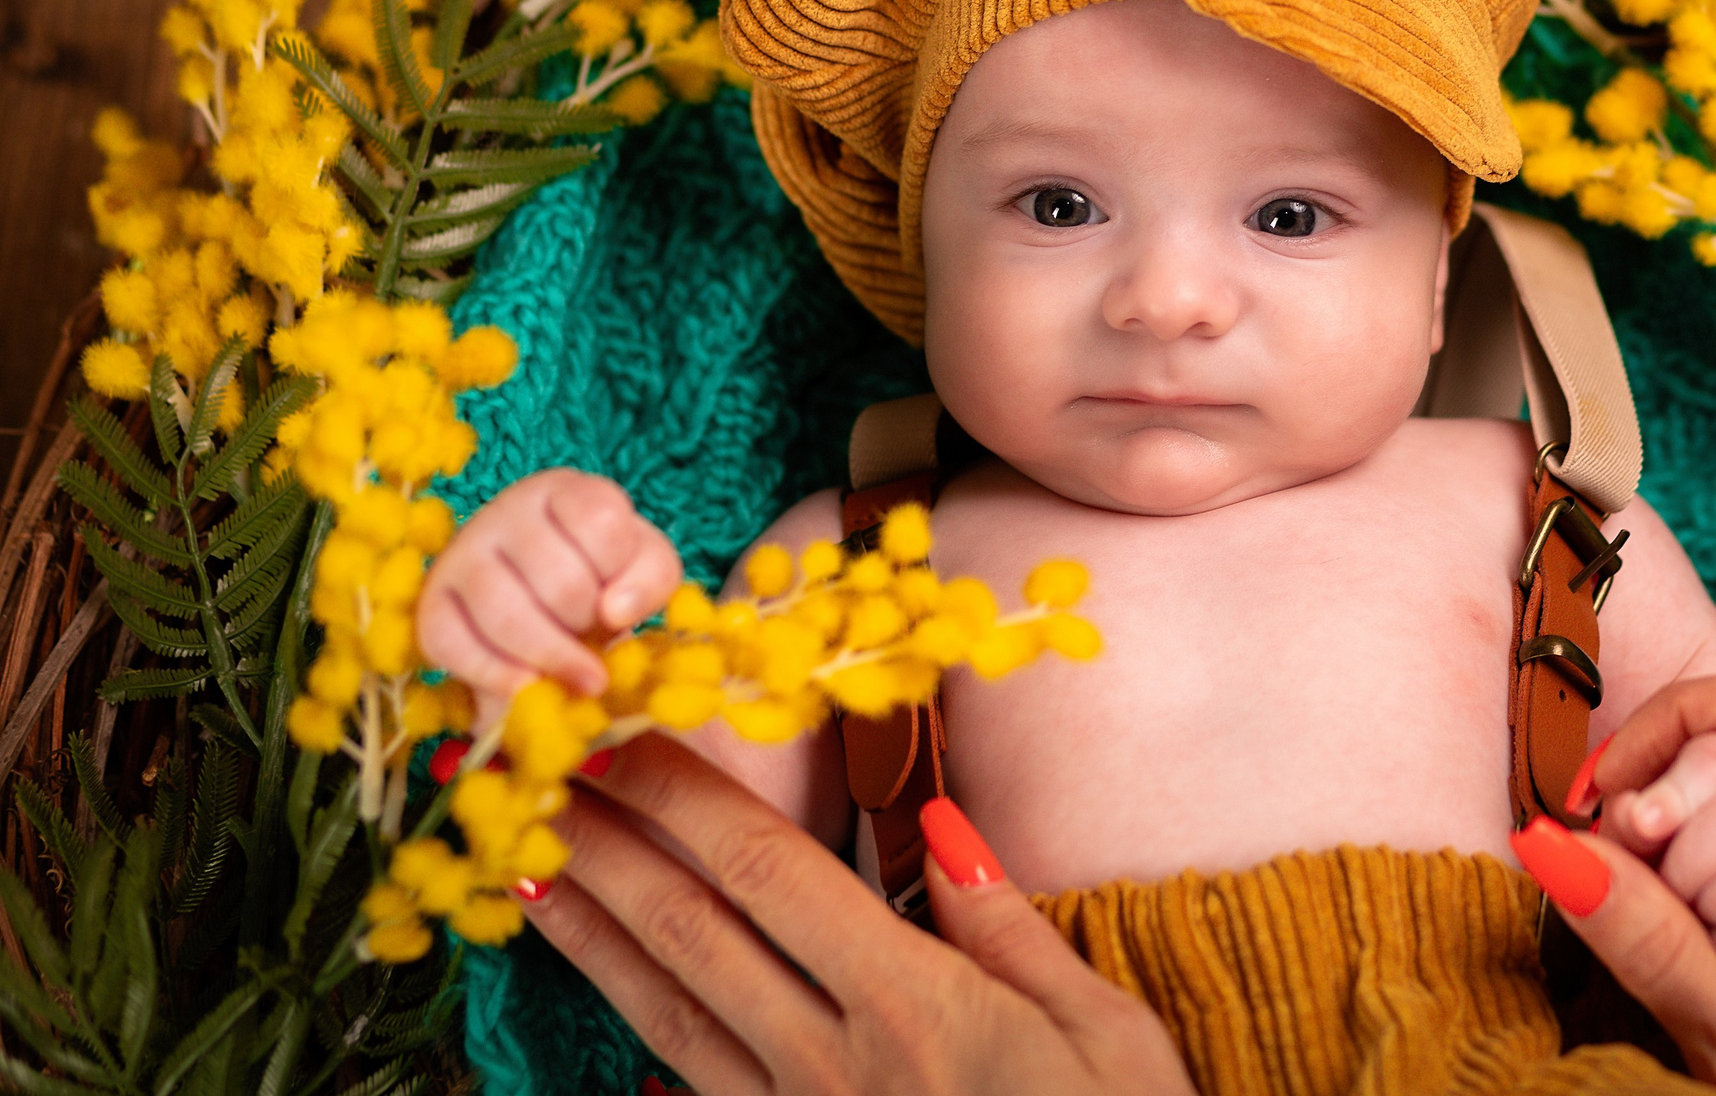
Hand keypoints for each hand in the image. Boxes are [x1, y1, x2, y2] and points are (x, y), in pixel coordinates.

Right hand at [417, 469, 682, 702]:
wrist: (540, 594)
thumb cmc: (600, 572)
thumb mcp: (643, 562)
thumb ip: (651, 578)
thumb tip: (615, 612)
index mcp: (565, 490)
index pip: (602, 522)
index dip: (621, 573)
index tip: (620, 601)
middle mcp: (506, 510)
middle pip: (561, 582)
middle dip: (587, 624)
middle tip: (591, 636)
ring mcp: (462, 552)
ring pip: (507, 615)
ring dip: (550, 657)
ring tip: (572, 673)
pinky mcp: (432, 600)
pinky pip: (453, 645)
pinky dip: (495, 676)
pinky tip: (527, 686)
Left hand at [523, 732, 1196, 1095]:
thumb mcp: (1106, 1033)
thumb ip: (1009, 925)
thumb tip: (940, 825)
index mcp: (912, 1005)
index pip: (767, 871)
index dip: (684, 795)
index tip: (626, 734)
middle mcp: (834, 1065)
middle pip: (692, 934)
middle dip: (607, 846)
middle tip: (534, 777)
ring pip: (669, 1017)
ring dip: (591, 938)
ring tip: (528, 873)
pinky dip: (640, 1049)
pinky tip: (600, 1013)